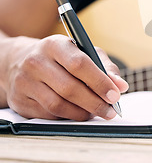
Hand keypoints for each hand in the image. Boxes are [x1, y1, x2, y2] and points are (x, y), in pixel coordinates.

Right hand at [1, 34, 128, 120]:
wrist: (21, 61)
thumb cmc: (62, 57)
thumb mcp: (84, 52)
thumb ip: (105, 67)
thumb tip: (121, 86)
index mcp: (55, 45)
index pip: (79, 64)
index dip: (99, 82)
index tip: (115, 96)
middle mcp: (36, 62)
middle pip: (69, 88)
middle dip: (94, 103)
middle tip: (110, 111)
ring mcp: (24, 82)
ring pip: (58, 105)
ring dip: (82, 113)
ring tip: (96, 113)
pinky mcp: (19, 101)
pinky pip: (48, 115)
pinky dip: (67, 117)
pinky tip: (78, 113)